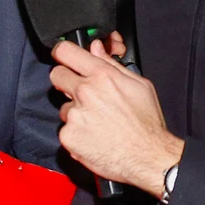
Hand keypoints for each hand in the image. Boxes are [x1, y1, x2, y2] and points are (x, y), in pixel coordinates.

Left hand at [49, 38, 180, 194]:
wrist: (148, 156)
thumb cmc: (147, 123)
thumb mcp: (139, 85)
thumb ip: (112, 64)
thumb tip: (95, 49)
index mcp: (102, 76)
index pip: (66, 52)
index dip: (62, 52)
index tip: (63, 56)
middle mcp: (85, 92)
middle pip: (57, 75)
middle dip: (66, 81)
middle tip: (81, 93)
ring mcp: (74, 115)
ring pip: (63, 106)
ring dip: (75, 112)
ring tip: (96, 122)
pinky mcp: (68, 136)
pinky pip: (65, 129)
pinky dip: (76, 133)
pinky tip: (93, 136)